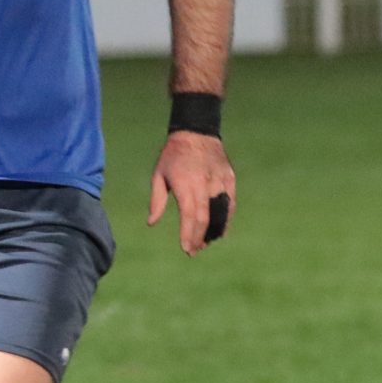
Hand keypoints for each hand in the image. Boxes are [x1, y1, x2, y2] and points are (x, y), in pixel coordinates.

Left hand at [147, 131, 235, 255]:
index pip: (190, 216)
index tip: (187, 249)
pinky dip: (225, 219)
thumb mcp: (158, 175)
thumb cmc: (173, 155)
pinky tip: (219, 230)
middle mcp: (205, 184)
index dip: (189, 235)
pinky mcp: (229, 179)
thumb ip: (157, 201)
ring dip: (213, 231)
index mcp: (186, 184)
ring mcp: (220, 181)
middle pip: (205, 218)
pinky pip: (230, 204)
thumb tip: (151, 223)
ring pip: (221, 214)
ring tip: (204, 242)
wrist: (196, 132)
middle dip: (200, 238)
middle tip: (194, 250)